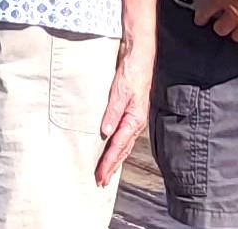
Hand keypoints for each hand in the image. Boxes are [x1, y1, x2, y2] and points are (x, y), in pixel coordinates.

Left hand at [95, 41, 153, 185]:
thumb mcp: (120, 90)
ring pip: (123, 144)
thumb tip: (106, 132)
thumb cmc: (132, 71)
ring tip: (105, 172)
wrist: (138, 56)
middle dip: (111, 167)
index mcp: (134, 119)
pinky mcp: (128, 112)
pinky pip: (122, 135)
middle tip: (100, 182)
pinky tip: (111, 150)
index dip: (108, 163)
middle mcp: (134, 121)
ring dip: (114, 159)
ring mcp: (132, 117)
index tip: (100, 176)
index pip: (118, 147)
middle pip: (122, 150)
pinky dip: (117, 146)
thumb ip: (112, 111)